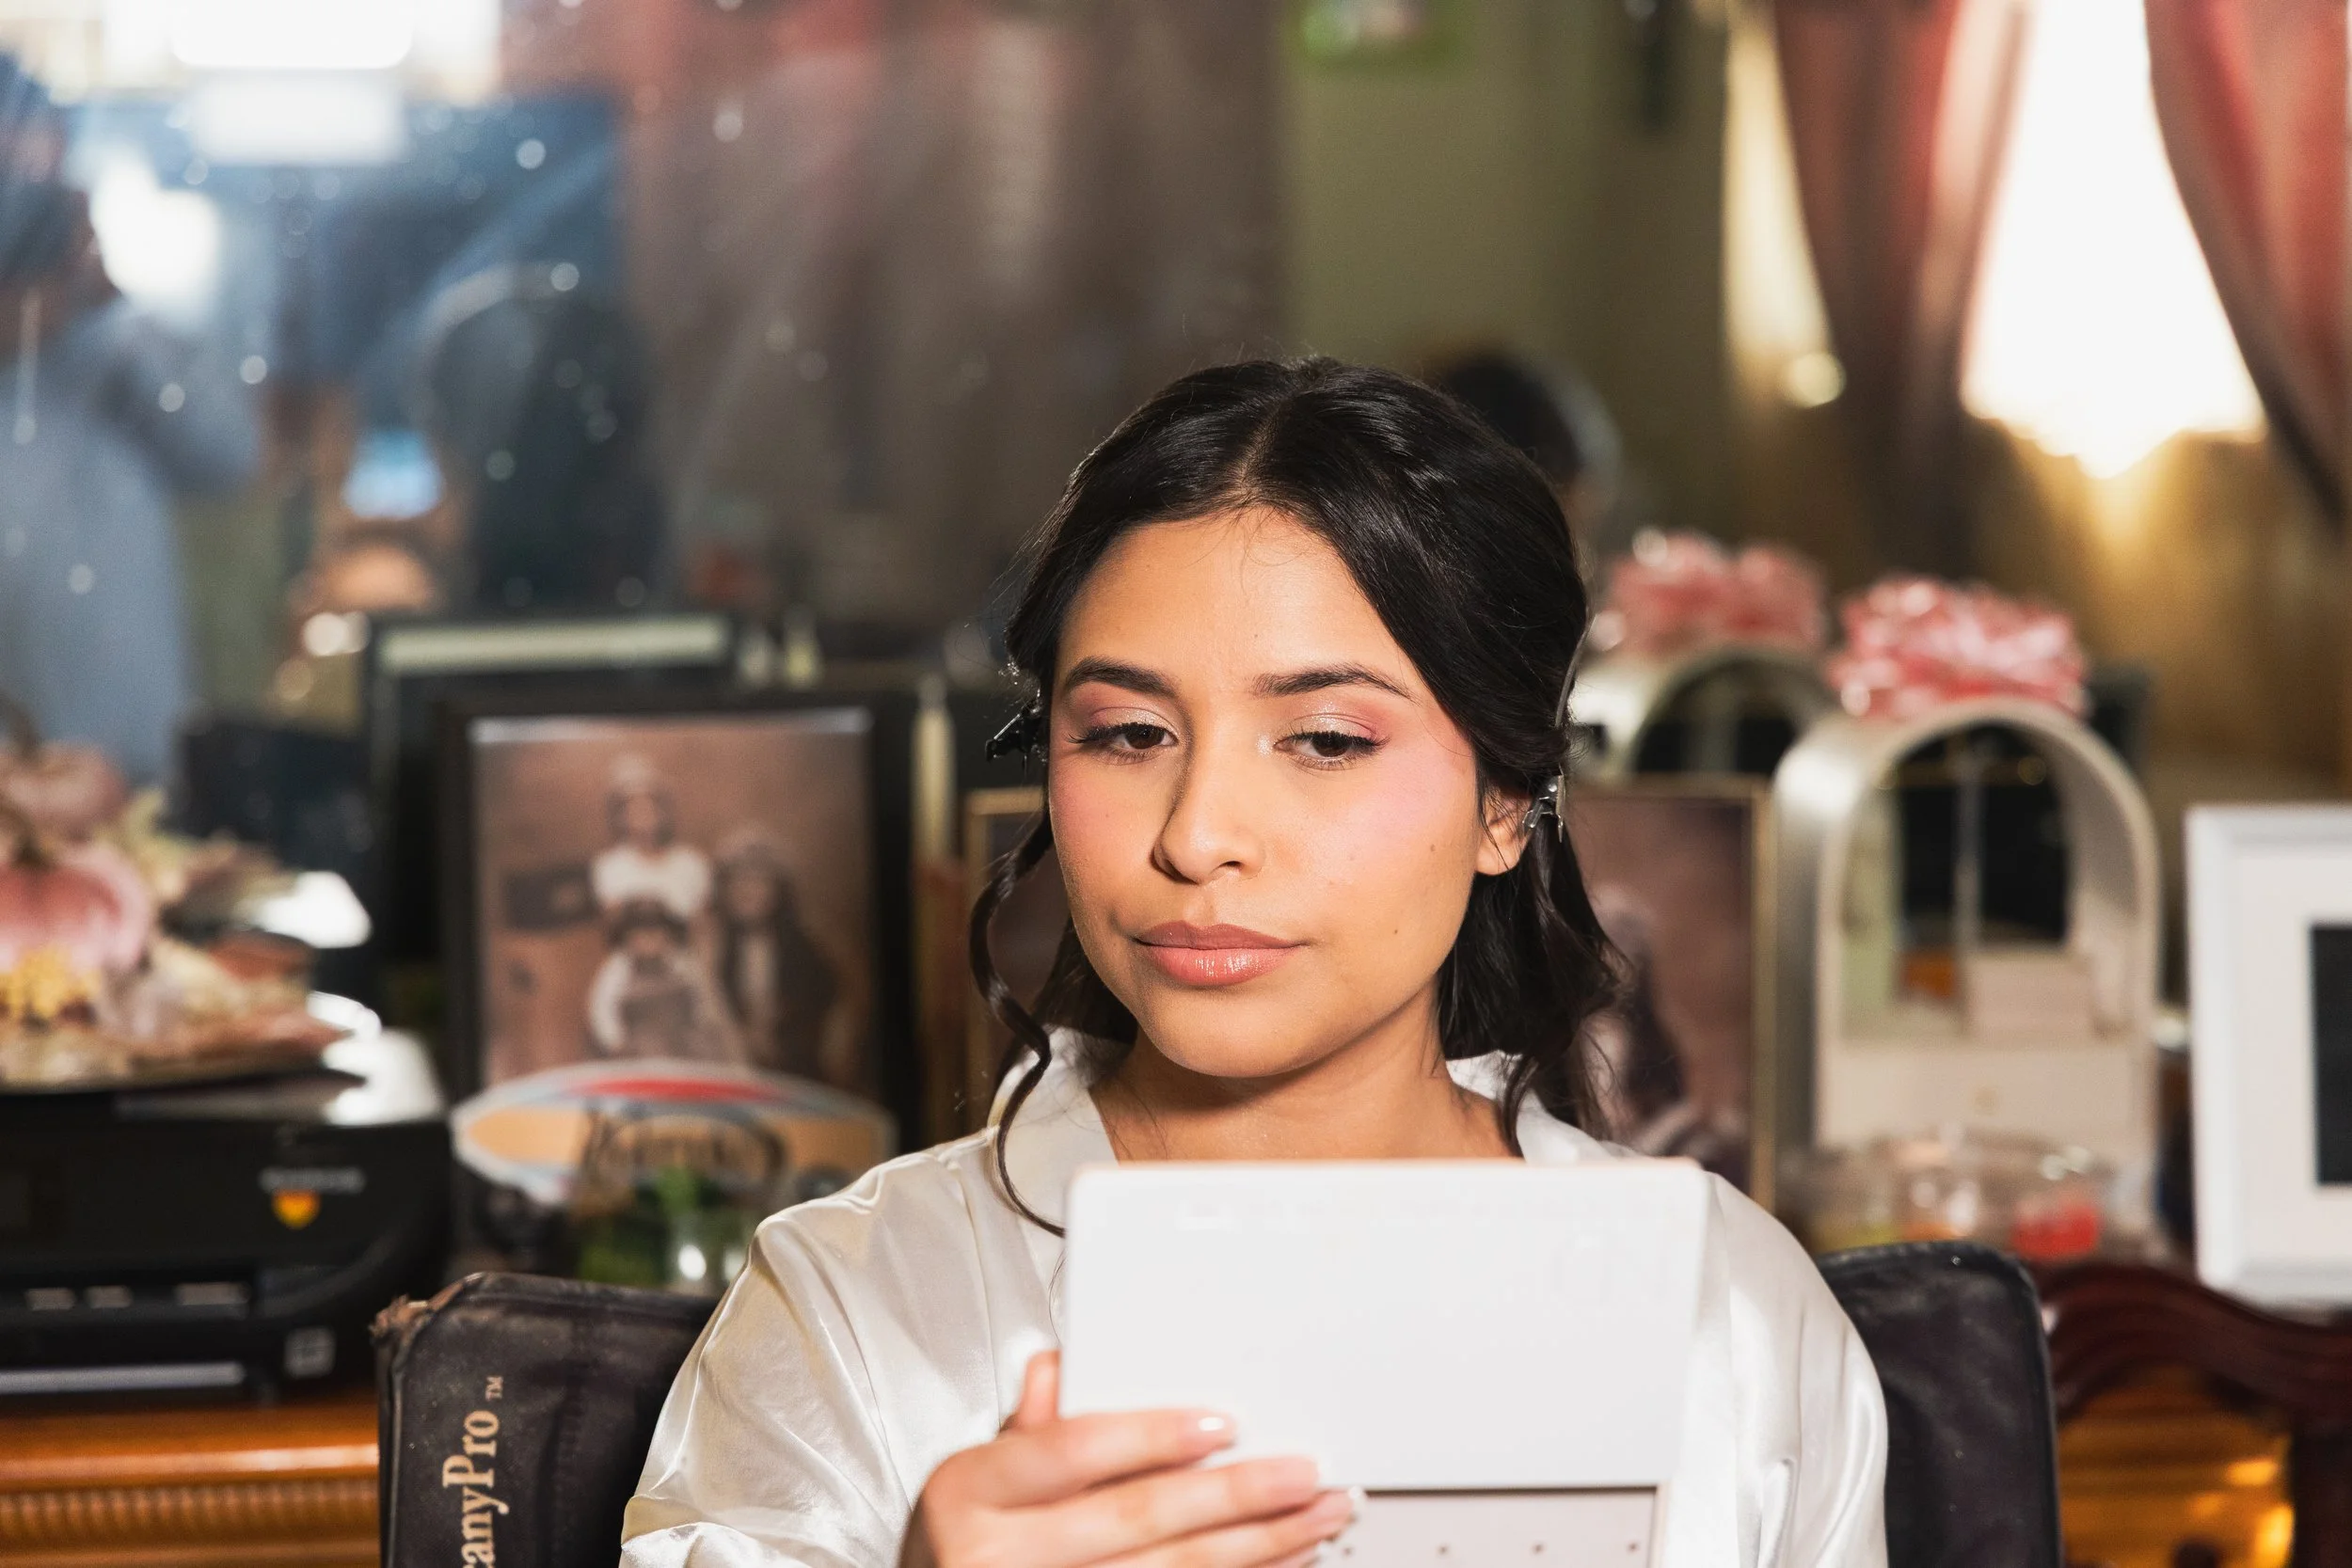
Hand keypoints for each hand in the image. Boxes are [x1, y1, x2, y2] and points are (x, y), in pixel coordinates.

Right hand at [900, 1351, 1353, 1567]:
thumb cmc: (965, 1541)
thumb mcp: (974, 1477)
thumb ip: (1029, 1426)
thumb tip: (1062, 1365)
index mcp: (970, 1491)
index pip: (1070, 1451)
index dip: (1150, 1435)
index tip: (1219, 1424)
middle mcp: (997, 1554)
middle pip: (1135, 1517)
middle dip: (1232, 1495)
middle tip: (1298, 1473)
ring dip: (1257, 1546)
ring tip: (1313, 1517)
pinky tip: (1279, 1561)